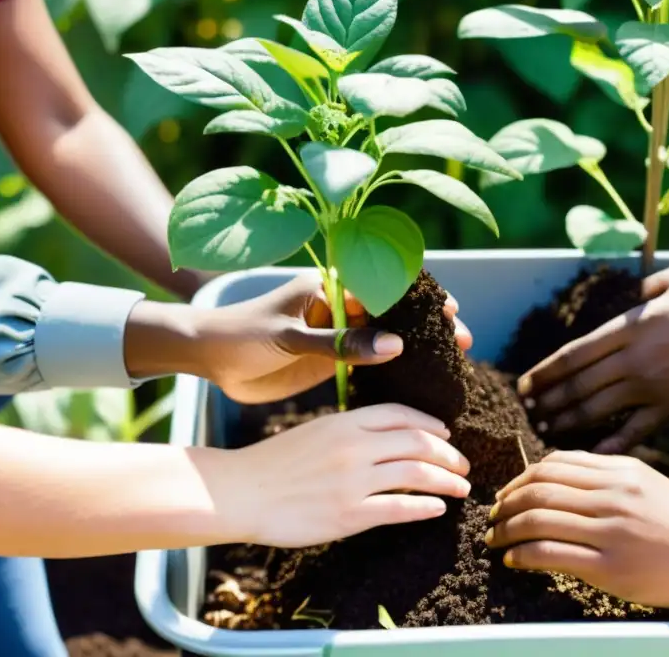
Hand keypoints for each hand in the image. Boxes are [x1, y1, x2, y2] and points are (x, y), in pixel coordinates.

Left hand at [127, 273, 472, 403]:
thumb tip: (396, 346)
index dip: (421, 298)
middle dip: (428, 324)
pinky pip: (369, 362)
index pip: (386, 286)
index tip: (450, 312)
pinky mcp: (329, 360)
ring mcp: (335, 335)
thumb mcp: (290, 337)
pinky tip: (416, 382)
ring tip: (450, 362)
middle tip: (462, 341)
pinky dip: (393, 370)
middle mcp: (338, 308)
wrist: (206, 358)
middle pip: (394, 313)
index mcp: (328, 288)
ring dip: (416, 347)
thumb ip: (340, 343)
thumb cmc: (240, 335)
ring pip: (386, 338)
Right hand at [215, 404, 471, 546]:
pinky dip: (425, 507)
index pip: (402, 415)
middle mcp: (354, 446)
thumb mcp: (315, 431)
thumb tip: (385, 439)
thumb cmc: (272, 463)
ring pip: (416, 475)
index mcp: (345, 422)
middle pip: (418, 443)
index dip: (431, 423)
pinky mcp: (348, 514)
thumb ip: (350, 432)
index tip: (446, 433)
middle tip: (463, 465)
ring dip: (446, 480)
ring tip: (461, 487)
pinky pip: (399, 508)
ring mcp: (353, 480)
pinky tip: (438, 509)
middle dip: (448, 454)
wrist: (238, 491)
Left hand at [485, 451, 668, 606]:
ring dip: (506, 531)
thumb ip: (603, 475)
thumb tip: (552, 476)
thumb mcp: (644, 482)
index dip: (519, 479)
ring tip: (496, 542)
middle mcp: (611, 494)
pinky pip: (550, 554)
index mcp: (617, 469)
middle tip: (493, 520)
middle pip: (537, 489)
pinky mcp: (610, 567)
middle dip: (505, 505)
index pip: (552, 465)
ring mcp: (610, 530)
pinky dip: (522, 555)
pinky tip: (515, 561)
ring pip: (537, 519)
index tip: (507, 496)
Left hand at [518, 266, 668, 452]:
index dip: (544, 373)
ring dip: (569, 420)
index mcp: (627, 327)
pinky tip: (591, 451)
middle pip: (578, 384)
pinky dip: (611, 441)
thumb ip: (645, 289)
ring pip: (598, 408)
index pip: (572, 355)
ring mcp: (653, 385)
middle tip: (528, 412)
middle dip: (549, 400)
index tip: (524, 385)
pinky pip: (635, 429)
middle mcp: (633, 358)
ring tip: (548, 430)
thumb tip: (634, 296)